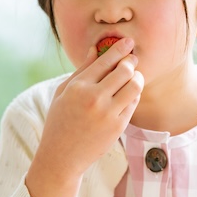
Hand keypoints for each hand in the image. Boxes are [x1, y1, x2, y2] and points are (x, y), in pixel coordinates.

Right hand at [26, 37, 143, 196]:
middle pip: (124, 70)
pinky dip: (134, 94)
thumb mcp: (63, 92)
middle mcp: (93, 98)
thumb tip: (95, 49)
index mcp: (77, 87)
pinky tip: (129, 93)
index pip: (104, 60)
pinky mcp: (118, 126)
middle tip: (133, 58)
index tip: (128, 41)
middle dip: (131, 61)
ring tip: (134, 76)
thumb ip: (81, 70)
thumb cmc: (59, 120)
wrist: (62, 155)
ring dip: (137, 77)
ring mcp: (108, 113)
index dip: (119, 48)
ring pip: (134, 85)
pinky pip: (133, 103)